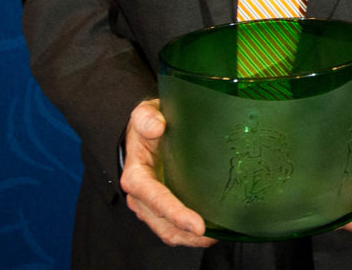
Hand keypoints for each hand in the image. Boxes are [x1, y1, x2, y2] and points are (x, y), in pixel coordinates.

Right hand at [120, 98, 216, 247]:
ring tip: (216, 236)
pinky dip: (189, 235)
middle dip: (187, 233)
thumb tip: (157, 126)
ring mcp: (150, 206)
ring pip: (168, 231)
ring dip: (190, 238)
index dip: (175, 213)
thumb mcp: (144, 113)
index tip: (197, 224)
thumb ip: (147, 118)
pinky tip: (210, 231)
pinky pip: (173, 228)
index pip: (155, 199)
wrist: (147, 130)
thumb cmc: (147, 123)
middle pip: (163, 222)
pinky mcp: (161, 208)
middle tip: (214, 234)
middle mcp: (140, 196)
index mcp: (136, 175)